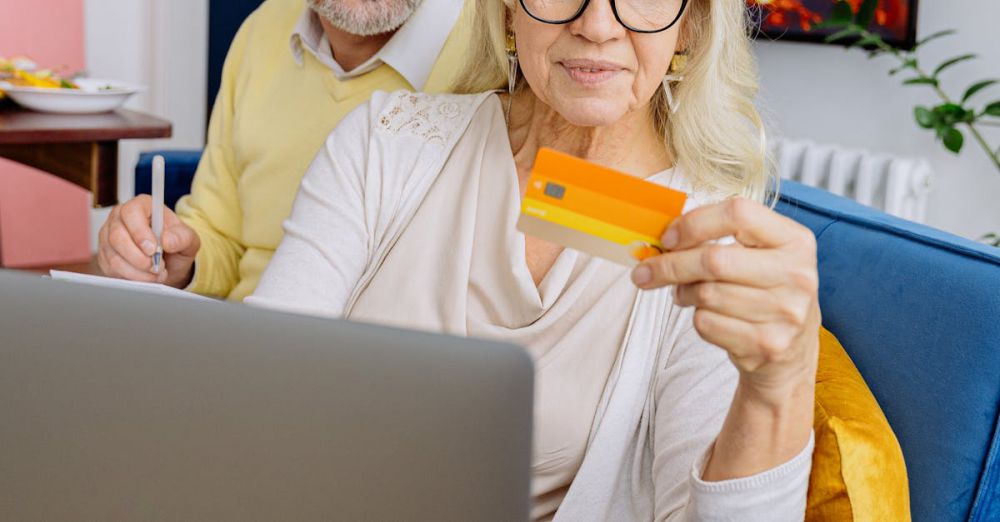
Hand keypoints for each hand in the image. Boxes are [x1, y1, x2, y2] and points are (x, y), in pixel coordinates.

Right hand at [97, 195, 200, 288]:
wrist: (169, 261)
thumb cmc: (176, 244)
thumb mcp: (188, 239)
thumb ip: (182, 237)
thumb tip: (166, 241)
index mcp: (142, 205)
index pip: (131, 212)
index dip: (140, 232)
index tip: (153, 249)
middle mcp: (120, 218)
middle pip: (117, 236)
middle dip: (139, 258)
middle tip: (157, 267)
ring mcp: (108, 236)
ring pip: (113, 256)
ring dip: (137, 271)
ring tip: (156, 274)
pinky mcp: (104, 255)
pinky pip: (111, 269)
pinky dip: (130, 277)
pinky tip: (145, 278)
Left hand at [630, 198, 820, 402]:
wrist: (792, 351)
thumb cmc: (766, 292)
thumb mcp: (760, 255)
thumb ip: (721, 238)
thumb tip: (663, 238)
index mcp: (795, 240)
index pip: (738, 213)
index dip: (694, 223)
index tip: (668, 238)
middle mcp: (796, 274)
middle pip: (714, 259)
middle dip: (670, 265)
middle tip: (644, 271)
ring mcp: (785, 312)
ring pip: (706, 294)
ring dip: (683, 293)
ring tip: (687, 294)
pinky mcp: (768, 343)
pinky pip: (707, 323)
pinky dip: (697, 318)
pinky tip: (709, 316)